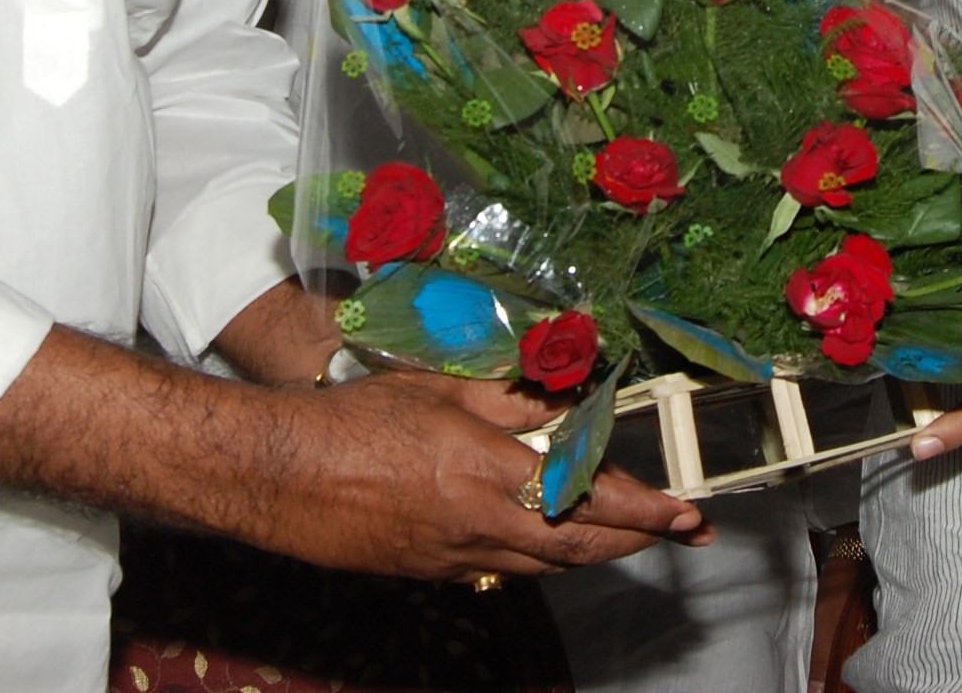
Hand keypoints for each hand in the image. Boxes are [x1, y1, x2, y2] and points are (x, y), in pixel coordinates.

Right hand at [250, 371, 706, 580]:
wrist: (279, 473)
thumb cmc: (351, 418)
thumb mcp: (438, 388)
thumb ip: (509, 394)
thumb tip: (567, 391)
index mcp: (484, 472)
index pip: (586, 497)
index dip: (643, 509)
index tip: (683, 512)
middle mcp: (478, 525)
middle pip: (579, 545)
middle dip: (637, 539)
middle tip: (680, 531)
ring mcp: (455, 557)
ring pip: (548, 564)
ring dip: (596, 551)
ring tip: (631, 536)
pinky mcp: (432, 572)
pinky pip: (507, 570)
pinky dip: (545, 558)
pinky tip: (552, 542)